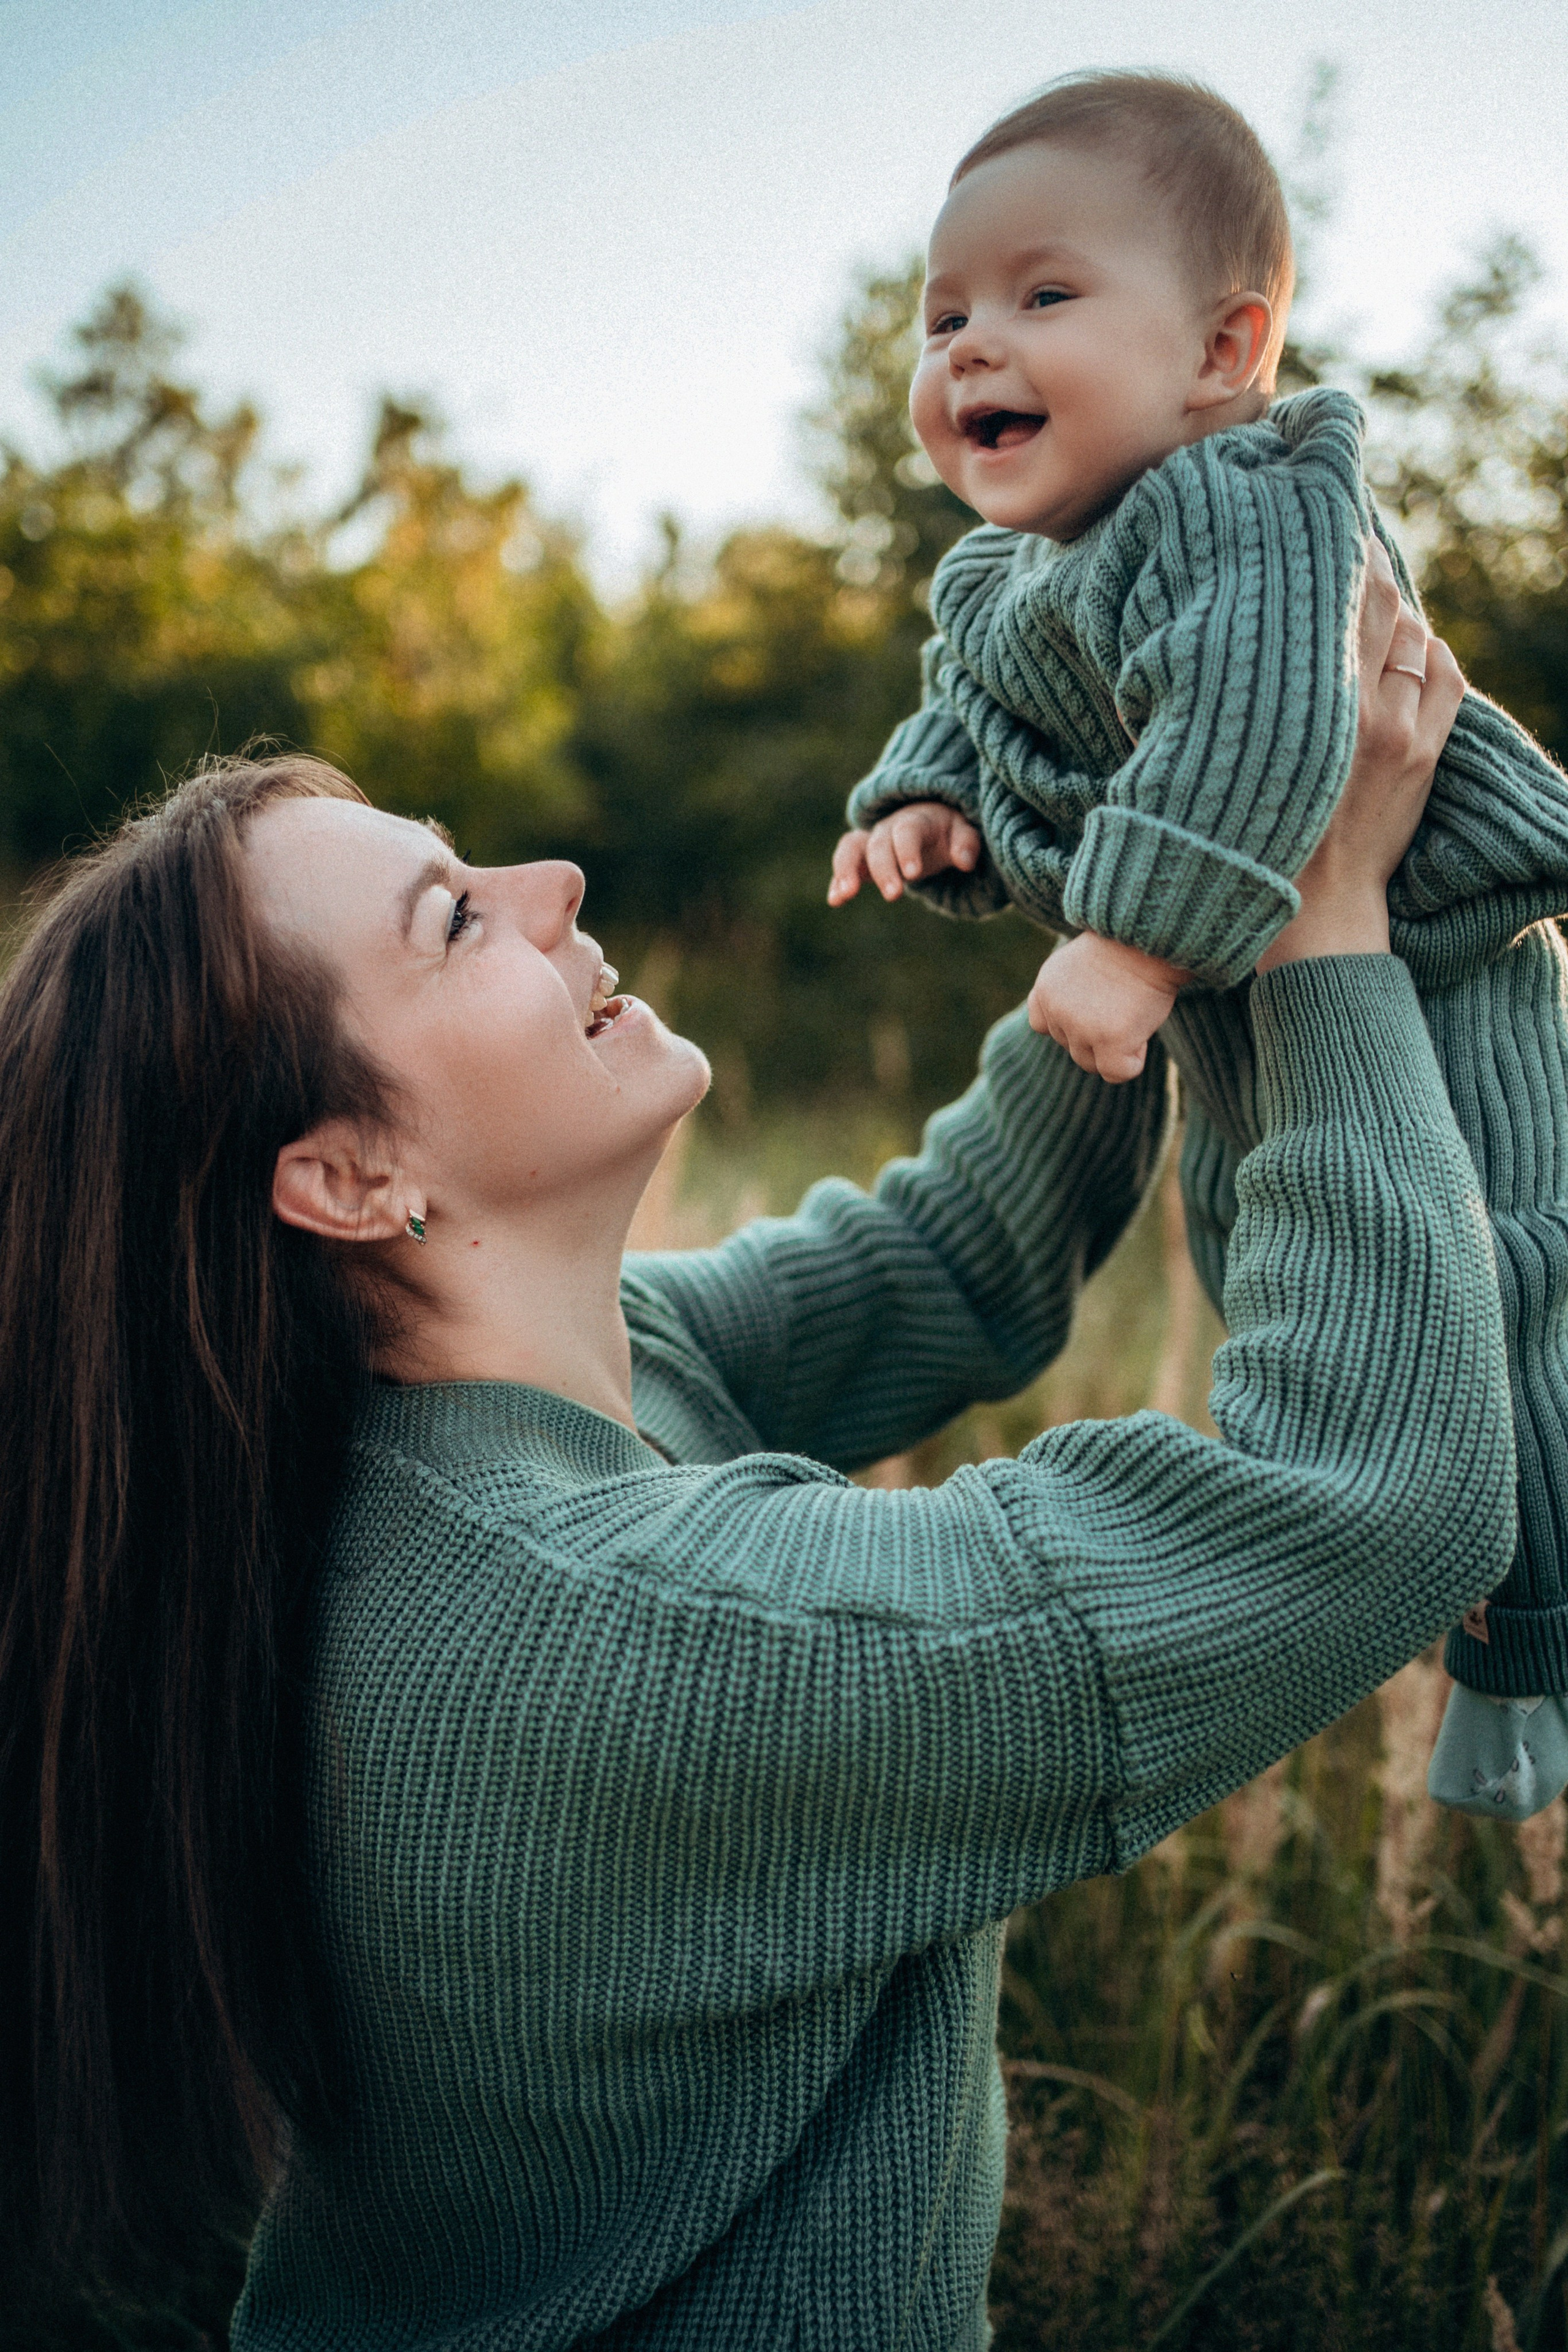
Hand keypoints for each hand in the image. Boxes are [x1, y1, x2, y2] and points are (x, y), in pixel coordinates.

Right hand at [828, 802, 982, 905]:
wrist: (926, 823)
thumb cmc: (946, 831)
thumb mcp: (962, 832)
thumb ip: (967, 844)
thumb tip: (966, 862)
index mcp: (915, 821)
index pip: (907, 832)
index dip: (907, 851)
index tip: (912, 874)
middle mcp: (888, 828)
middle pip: (879, 844)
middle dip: (884, 869)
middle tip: (893, 895)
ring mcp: (871, 842)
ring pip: (851, 848)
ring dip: (846, 870)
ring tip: (846, 894)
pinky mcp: (860, 858)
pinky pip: (845, 864)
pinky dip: (838, 881)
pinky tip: (835, 900)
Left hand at [1027, 932, 1188, 1080]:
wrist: (1149, 935)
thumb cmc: (1126, 945)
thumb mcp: (1080, 962)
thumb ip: (1070, 993)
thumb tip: (1082, 1025)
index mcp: (1046, 988)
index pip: (1043, 1025)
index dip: (1070, 1022)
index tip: (1095, 1004)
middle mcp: (1057, 1010)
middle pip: (1072, 1047)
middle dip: (1097, 1035)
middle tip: (1123, 1002)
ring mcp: (1081, 1027)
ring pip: (1091, 1063)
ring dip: (1115, 1047)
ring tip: (1132, 1012)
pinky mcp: (1109, 1040)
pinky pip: (1116, 1073)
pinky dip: (1133, 1061)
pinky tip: (1142, 1030)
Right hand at [1258, 538, 1464, 969]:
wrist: (1316, 911)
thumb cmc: (1258, 841)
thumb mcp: (1237, 762)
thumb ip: (1247, 703)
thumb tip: (1241, 649)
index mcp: (1306, 708)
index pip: (1329, 605)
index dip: (1332, 557)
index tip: (1319, 526)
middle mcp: (1359, 709)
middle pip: (1376, 605)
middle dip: (1366, 567)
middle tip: (1350, 536)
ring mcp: (1401, 730)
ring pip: (1411, 636)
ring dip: (1397, 610)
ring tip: (1377, 592)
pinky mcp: (1425, 754)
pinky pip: (1443, 675)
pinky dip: (1429, 650)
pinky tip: (1412, 645)